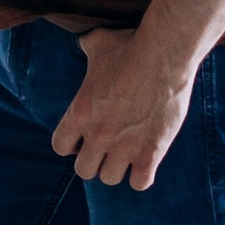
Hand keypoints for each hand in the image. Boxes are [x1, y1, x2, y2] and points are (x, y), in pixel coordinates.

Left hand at [51, 21, 201, 191]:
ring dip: (117, 168)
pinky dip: (141, 175)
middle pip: (84, 170)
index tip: (83, 136)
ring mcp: (124, 147)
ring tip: (126, 153)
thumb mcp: (96, 43)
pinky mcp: (151, 153)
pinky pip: (140, 183)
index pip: (60, 147)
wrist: (164, 53)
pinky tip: (146, 160)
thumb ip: (84, 48)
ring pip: (110, 179)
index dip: (71, 143)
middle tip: (106, 147)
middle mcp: (98, 135)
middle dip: (93, 160)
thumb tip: (82, 41)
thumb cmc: (129, 45)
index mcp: (79, 113)